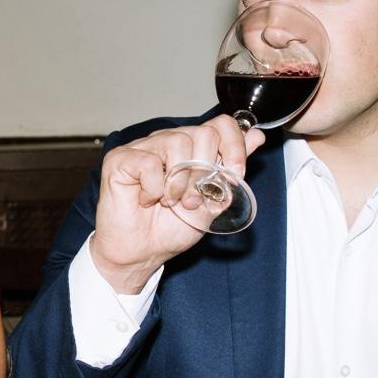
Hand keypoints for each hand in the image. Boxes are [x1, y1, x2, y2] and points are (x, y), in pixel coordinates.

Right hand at [90, 116, 264, 292]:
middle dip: (205, 173)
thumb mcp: (212, 201)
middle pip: (204, 133)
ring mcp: (144, 147)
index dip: (234, 145)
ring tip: (170, 202)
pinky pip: (149, 162)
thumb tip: (256, 137)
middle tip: (192, 200)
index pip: (222, 124)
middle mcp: (169, 141)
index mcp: (192, 148)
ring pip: (178, 143)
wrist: (142, 253)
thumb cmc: (171, 228)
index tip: (235, 174)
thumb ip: (230, 170)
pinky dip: (154, 189)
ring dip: (180, 183)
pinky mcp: (120, 158)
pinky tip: (147, 200)